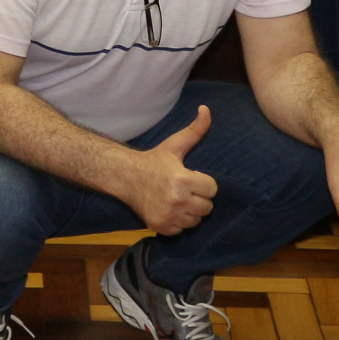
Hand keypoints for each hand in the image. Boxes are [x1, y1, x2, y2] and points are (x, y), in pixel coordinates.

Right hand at [124, 103, 219, 235]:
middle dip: (200, 198)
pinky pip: (182, 230)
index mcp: (183, 179)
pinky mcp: (161, 226)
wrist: (126, 177)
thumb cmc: (154, 161)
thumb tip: (206, 109)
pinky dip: (178, 222)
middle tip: (186, 189)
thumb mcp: (175, 145)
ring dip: (191, 211)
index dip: (204, 182)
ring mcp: (168, 215)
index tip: (192, 178)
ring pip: (196, 221)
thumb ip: (195, 130)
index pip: (213, 189)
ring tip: (179, 199)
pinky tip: (170, 209)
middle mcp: (176, 200)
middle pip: (207, 207)